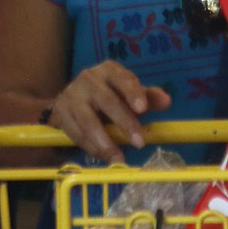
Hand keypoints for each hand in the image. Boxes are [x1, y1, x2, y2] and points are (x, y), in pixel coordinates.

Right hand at [46, 62, 171, 162]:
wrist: (72, 98)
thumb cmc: (109, 94)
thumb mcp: (129, 93)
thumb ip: (148, 97)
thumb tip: (167, 101)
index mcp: (109, 70)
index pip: (123, 79)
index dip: (133, 93)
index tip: (143, 109)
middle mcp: (89, 79)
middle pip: (107, 101)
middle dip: (124, 123)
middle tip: (140, 143)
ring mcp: (72, 95)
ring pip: (88, 121)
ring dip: (104, 142)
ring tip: (119, 158)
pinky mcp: (60, 113)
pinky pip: (76, 133)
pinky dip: (91, 147)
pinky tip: (104, 156)